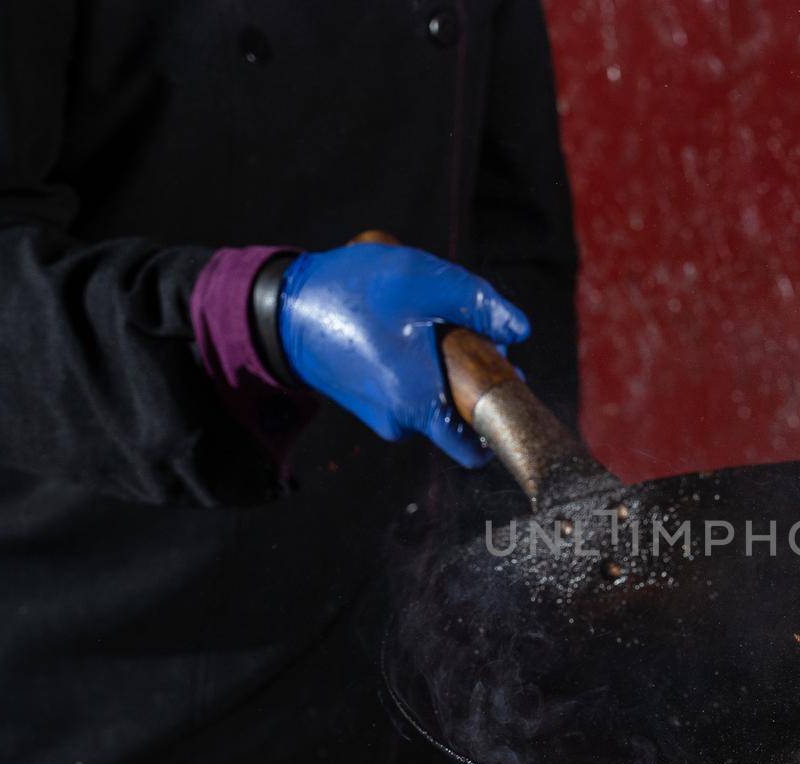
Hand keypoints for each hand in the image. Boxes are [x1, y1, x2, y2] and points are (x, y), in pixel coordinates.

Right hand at [275, 243, 528, 465]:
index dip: (500, 416)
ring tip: (419, 321)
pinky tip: (399, 328)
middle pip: (462, 407)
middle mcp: (403, 423)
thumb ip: (478, 302)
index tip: (506, 382)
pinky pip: (410, 388)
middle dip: (471, 370)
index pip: (476, 446)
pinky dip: (416, 363)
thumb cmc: (350, 294)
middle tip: (456, 326)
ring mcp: (383, 416)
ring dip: (442, 361)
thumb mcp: (423, 281)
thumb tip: (520, 328)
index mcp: (420, 406)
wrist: (279, 309)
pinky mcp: (369, 403)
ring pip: (436, 393)